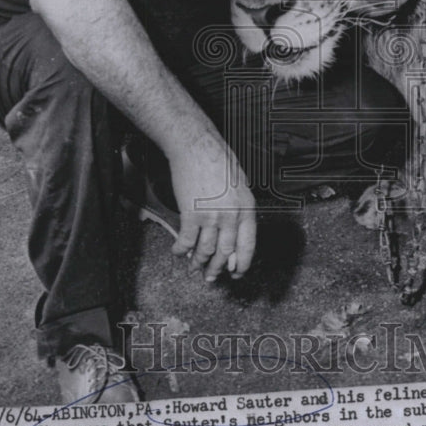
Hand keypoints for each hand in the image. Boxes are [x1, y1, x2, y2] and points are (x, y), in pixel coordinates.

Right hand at [168, 134, 255, 282]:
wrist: (197, 147)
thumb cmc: (219, 160)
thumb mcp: (240, 185)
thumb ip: (240, 208)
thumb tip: (235, 229)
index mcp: (247, 209)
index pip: (247, 245)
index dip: (241, 264)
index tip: (236, 273)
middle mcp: (231, 216)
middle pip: (225, 252)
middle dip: (217, 269)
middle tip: (211, 278)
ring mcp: (211, 216)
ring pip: (206, 250)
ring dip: (198, 263)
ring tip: (194, 268)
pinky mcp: (191, 214)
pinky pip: (186, 240)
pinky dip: (181, 249)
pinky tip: (178, 252)